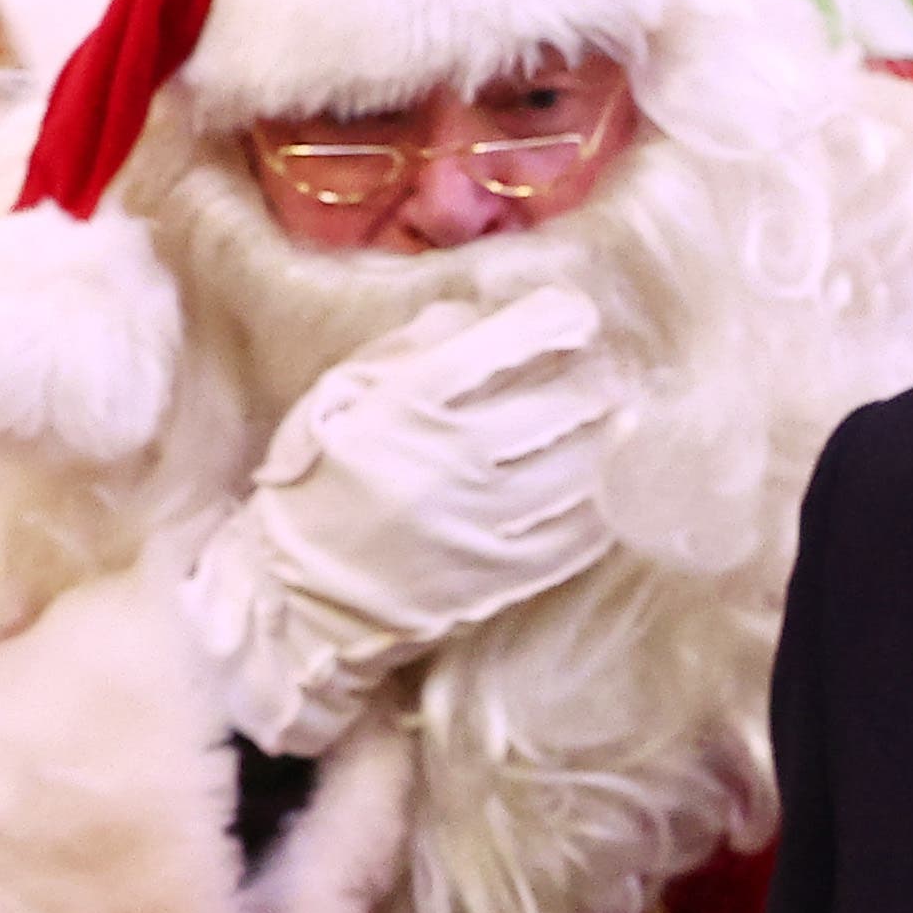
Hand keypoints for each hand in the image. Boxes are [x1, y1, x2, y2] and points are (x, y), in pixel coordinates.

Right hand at [182, 286, 623, 753]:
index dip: (559, 317)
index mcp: (406, 404)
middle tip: (607, 372)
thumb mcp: (339, 393)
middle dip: (598, 377)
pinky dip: (602, 503)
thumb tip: (489, 314)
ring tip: (620, 421)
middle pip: (565, 402)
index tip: (574, 315)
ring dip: (613, 437)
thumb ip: (412, 345)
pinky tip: (604, 483)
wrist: (292, 597)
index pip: (510, 341)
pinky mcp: (498, 580)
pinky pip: (578, 536)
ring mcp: (479, 525)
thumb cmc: (316, 480)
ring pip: (583, 468)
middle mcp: (449, 461)